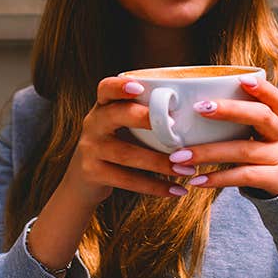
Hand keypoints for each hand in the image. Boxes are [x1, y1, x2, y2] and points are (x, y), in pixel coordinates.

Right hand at [58, 76, 185, 208]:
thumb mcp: (121, 126)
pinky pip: (127, 180)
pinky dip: (155, 186)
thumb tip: (194, 113)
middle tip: (174, 125)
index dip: (120, 86)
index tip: (139, 87)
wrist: (83, 179)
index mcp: (103, 107)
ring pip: (126, 154)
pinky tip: (176, 190)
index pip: (106, 88)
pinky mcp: (93, 173)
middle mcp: (93, 124)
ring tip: (187, 170)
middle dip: (145, 118)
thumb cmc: (116, 145)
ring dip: (160, 162)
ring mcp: (90, 149)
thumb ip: (144, 115)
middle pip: (116, 115)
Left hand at [170, 76, 277, 196]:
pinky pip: (244, 176)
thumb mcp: (258, 135)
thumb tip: (186, 111)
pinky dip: (218, 178)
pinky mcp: (277, 180)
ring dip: (208, 152)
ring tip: (179, 157)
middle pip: (261, 116)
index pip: (274, 98)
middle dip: (230, 110)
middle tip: (198, 108)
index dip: (261, 87)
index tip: (240, 78)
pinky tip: (196, 181)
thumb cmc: (262, 154)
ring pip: (244, 150)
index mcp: (276, 119)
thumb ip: (236, 122)